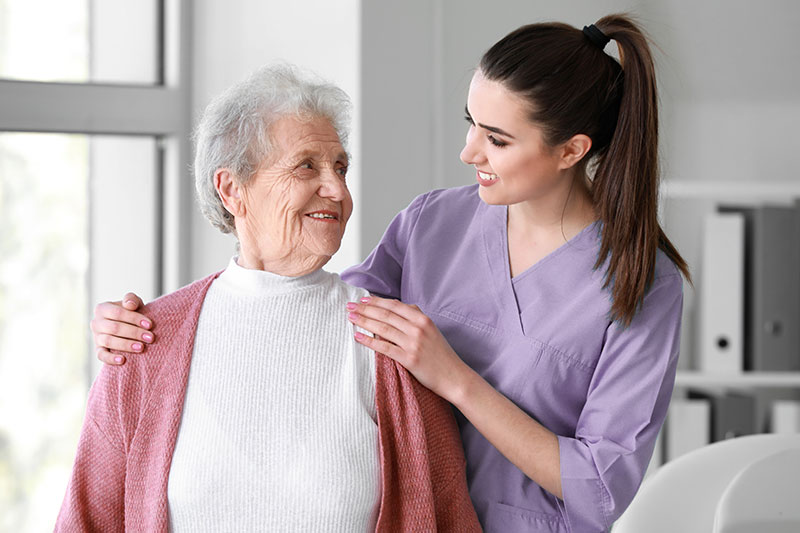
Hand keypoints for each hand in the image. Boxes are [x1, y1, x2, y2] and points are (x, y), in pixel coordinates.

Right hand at [91, 292, 153, 364]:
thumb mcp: (133, 303)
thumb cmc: (131, 313)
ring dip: (126, 345)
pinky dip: (111, 359)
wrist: (128, 325)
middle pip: (114, 328)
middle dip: (134, 333)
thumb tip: (130, 305)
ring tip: (141, 347)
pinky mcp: (98, 349)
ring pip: (109, 341)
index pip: (117, 313)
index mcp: (102, 308)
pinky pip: (101, 355)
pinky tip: (123, 360)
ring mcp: (96, 337)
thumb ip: (131, 299)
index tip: (150, 325)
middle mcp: (96, 322)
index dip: (134, 318)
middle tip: (150, 338)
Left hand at [346, 296, 469, 400]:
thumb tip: (398, 306)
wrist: (454, 376)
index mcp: (422, 319)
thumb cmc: (441, 354)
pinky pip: (384, 347)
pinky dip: (369, 341)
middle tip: (350, 306)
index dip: (376, 301)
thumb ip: (415, 317)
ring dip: (364, 321)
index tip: (362, 300)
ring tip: (350, 317)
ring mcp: (413, 343)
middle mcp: (417, 328)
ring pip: (382, 328)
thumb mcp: (432, 329)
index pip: (395, 305)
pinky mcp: (409, 359)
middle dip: (365, 309)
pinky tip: (358, 337)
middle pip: (386, 314)